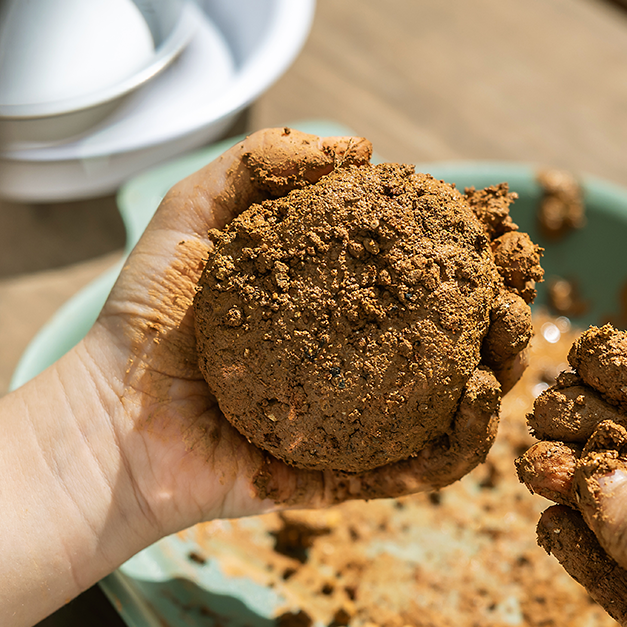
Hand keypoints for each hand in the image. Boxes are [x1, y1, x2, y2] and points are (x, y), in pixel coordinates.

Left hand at [70, 128, 529, 537]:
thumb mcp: (196, 216)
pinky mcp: (352, 478)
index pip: (419, 272)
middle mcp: (359, 362)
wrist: (111, 417)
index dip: (466, 248)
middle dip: (502, 306)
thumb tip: (361, 148)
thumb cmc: (147, 318)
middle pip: (455, 336)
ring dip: (501, 369)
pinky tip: (479, 400)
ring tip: (509, 338)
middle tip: (514, 282)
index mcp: (336, 305)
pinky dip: (465, 441)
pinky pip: (424, 468)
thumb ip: (262, 164)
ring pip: (457, 403)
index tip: (495, 224)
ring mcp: (361, 423)